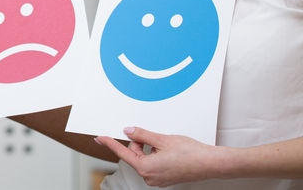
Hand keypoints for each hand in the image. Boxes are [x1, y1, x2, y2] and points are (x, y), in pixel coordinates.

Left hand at [96, 126, 218, 186]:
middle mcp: (150, 177)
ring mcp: (158, 179)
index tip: (99, 138)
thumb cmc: (191, 153)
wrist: (211, 163)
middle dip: (139, 143)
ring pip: (144, 158)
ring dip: (149, 148)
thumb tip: (129, 131)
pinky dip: (155, 154)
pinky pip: (152, 163)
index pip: (123, 153)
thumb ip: (142, 134)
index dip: (110, 143)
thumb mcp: (162, 139)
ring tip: (165, 144)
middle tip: (153, 136)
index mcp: (146, 168)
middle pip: (134, 155)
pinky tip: (167, 150)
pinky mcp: (164, 178)